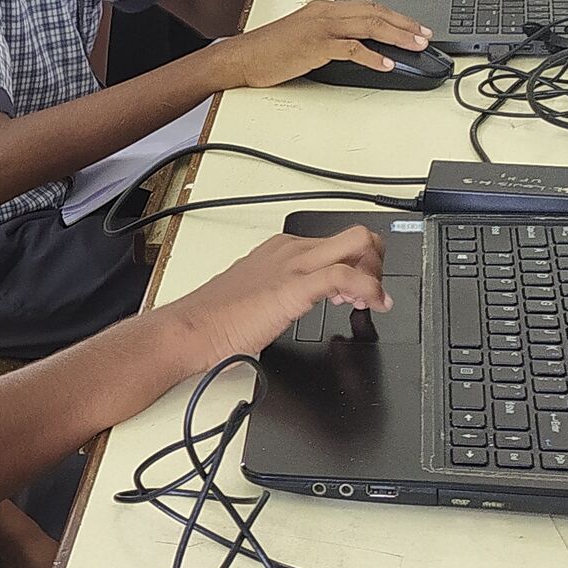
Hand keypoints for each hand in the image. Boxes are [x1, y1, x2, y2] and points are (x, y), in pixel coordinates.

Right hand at [158, 227, 391, 371]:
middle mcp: (290, 250)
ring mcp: (293, 265)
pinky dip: (370, 289)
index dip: (358, 265)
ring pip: (358, 244)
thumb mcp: (258, 298)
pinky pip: (346, 275)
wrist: (190, 331)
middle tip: (372, 293)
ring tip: (371, 302)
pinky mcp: (294, 287)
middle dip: (376, 262)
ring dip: (377, 273)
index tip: (356, 292)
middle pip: (356, 235)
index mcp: (280, 250)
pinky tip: (373, 305)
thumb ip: (282, 295)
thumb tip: (299, 305)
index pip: (337, 243)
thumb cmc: (215, 321)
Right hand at [215, 0, 431, 86]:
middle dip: (405, 24)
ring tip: (415, 47)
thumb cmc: (268, 50)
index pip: (369, 7)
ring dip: (397, 36)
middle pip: (375, 13)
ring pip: (369, 26)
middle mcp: (325, 13)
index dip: (396, 16)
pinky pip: (352, 49)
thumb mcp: (304, 36)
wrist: (242, 57)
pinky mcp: (315, 46)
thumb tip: (358, 49)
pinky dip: (373, 56)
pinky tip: (386, 64)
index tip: (414, 27)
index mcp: (324, 8)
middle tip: (425, 35)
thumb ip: (331, 37)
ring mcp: (321, 28)